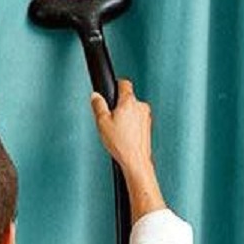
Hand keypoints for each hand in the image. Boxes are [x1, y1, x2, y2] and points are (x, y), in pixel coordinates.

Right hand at [90, 79, 165, 220]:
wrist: (135, 160)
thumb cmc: (121, 143)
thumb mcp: (102, 122)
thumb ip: (98, 106)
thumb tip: (96, 96)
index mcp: (129, 102)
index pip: (124, 83)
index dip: (116, 85)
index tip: (112, 89)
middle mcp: (140, 106)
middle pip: (128, 98)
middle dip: (119, 105)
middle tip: (110, 117)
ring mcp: (146, 116)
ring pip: (133, 110)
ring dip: (126, 116)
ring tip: (117, 130)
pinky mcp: (148, 126)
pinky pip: (137, 120)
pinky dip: (131, 125)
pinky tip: (124, 135)